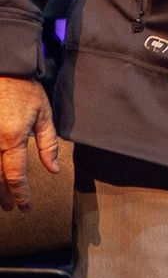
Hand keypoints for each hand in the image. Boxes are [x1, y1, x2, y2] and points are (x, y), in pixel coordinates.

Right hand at [0, 76, 59, 212]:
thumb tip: (53, 169)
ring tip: (0, 199)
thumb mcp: (43, 114)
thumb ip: (48, 144)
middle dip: (4, 195)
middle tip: (10, 207)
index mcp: (12, 138)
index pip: (16, 175)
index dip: (21, 194)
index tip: (25, 206)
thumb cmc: (23, 89)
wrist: (3, 69)